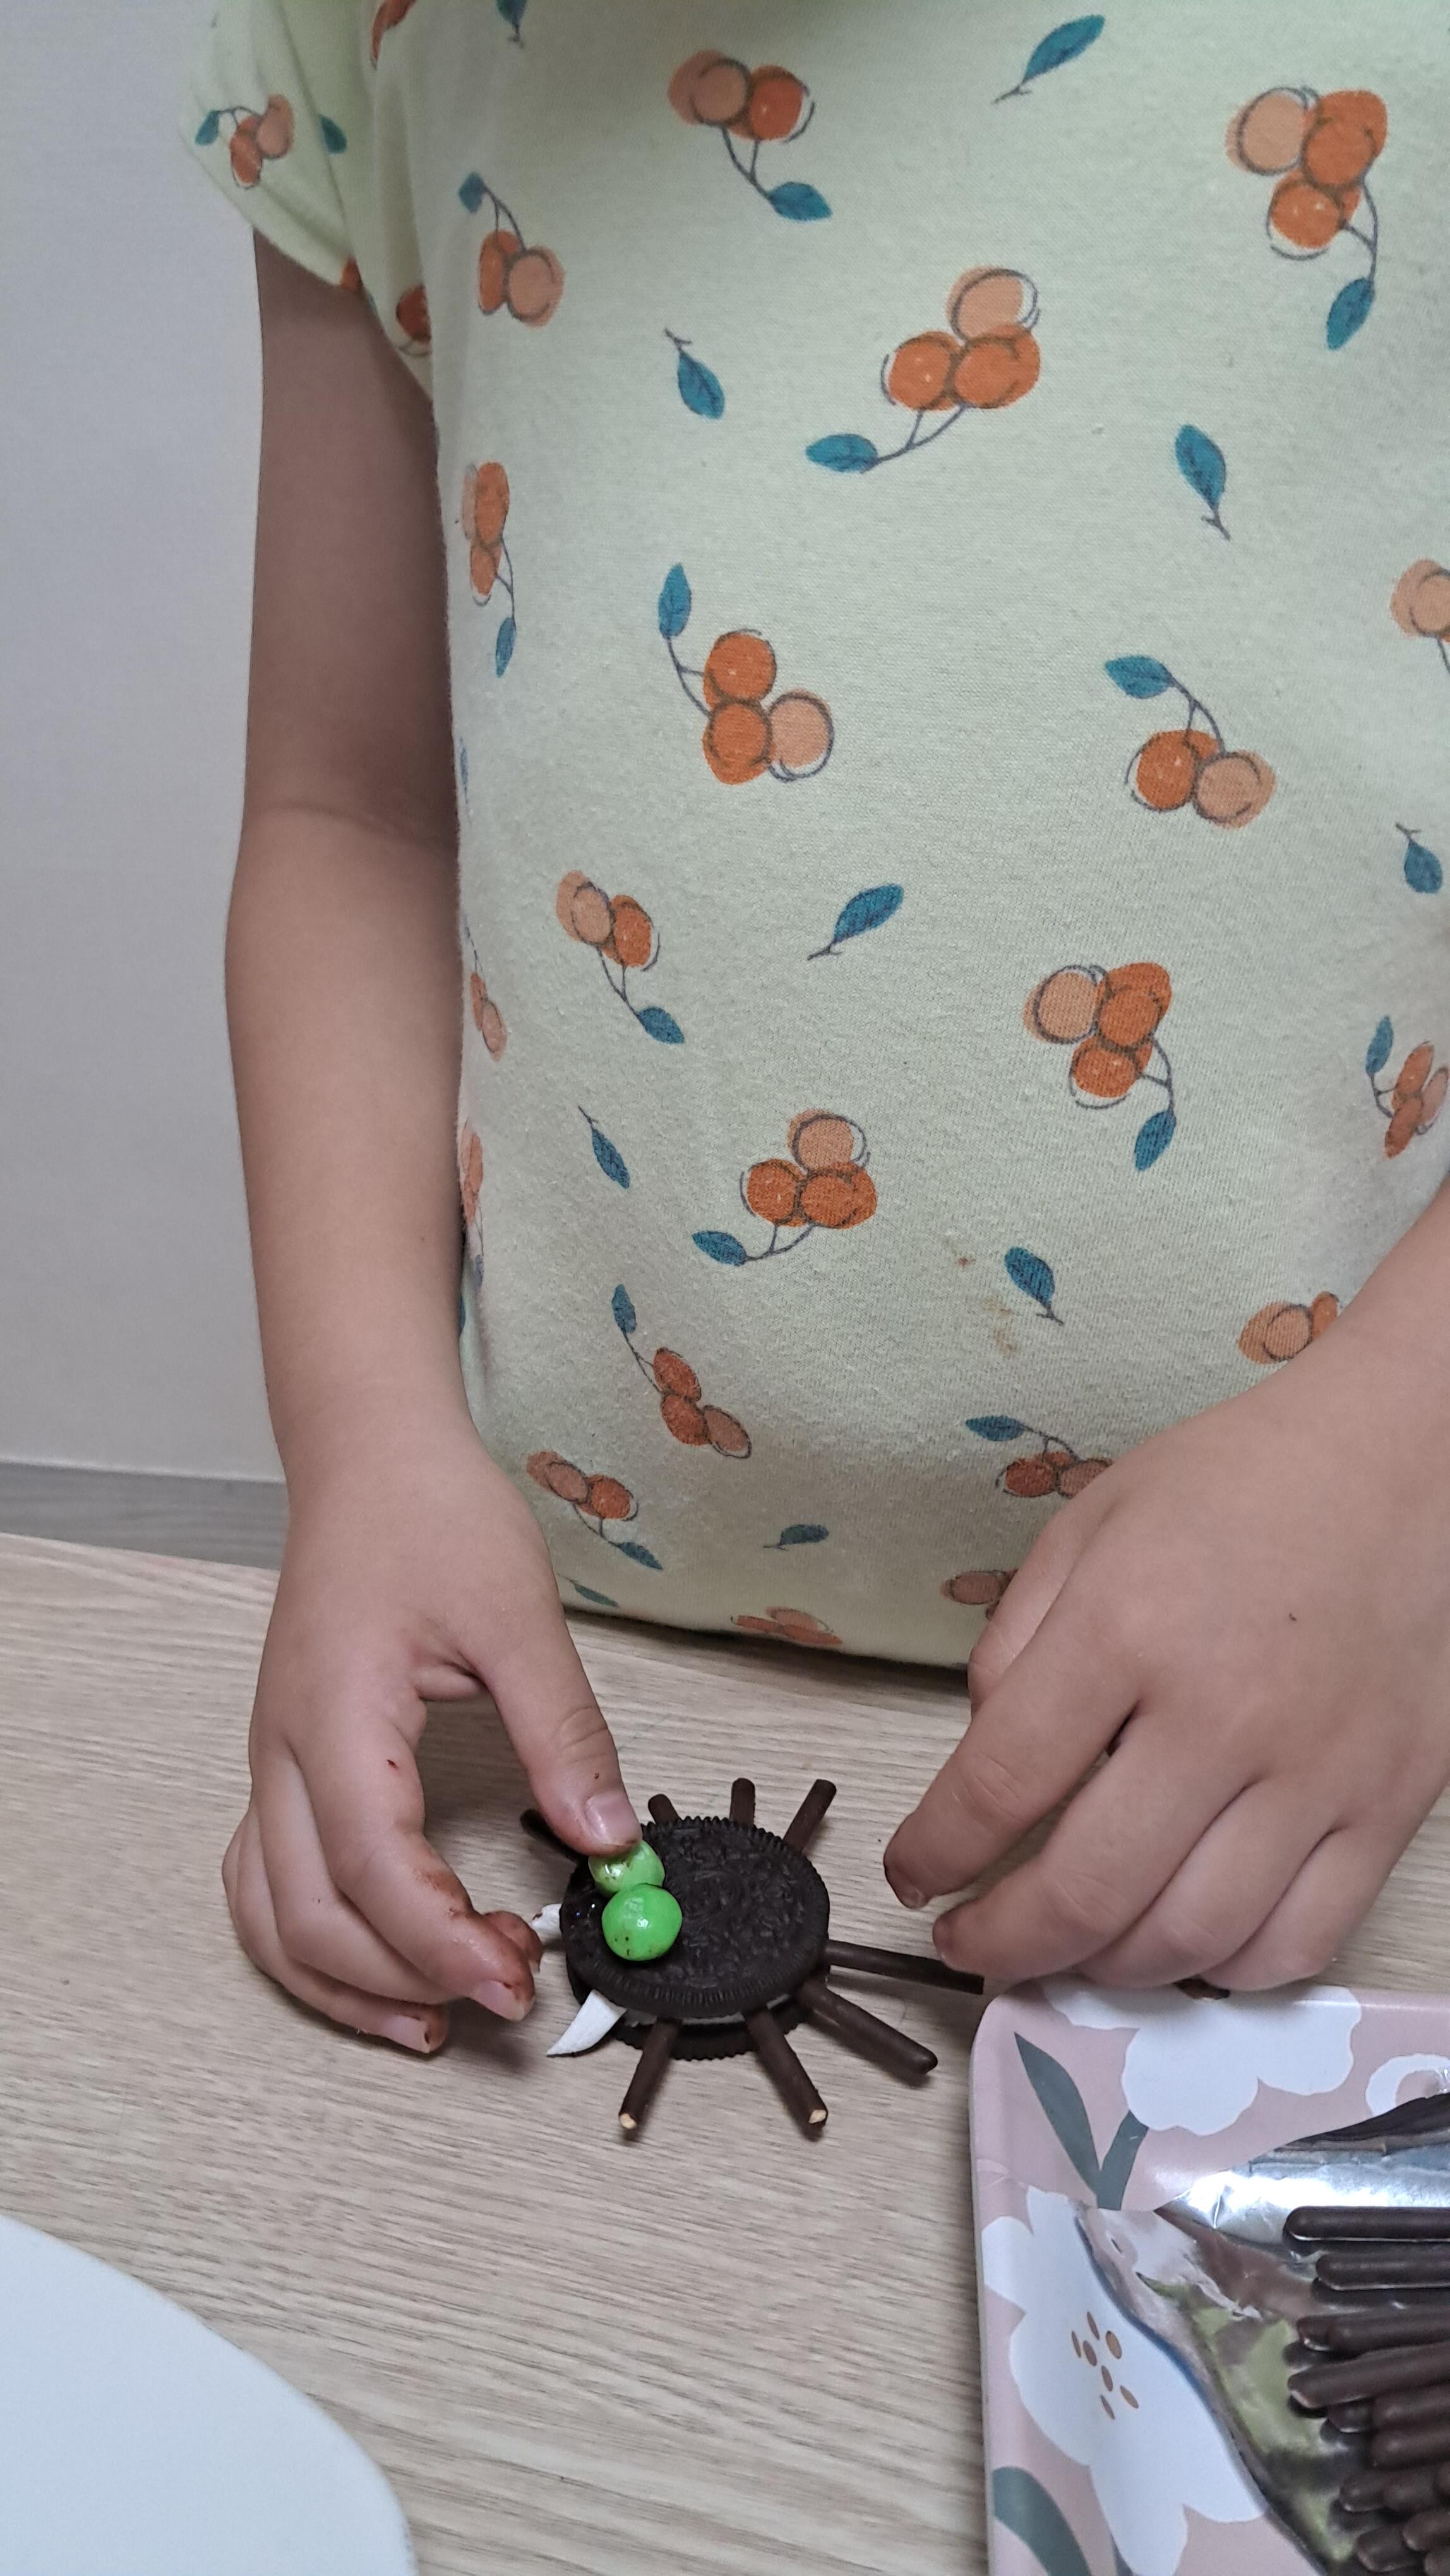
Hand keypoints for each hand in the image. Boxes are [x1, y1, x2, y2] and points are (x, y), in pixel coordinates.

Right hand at [223, 1411, 637, 2048]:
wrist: (369, 1457)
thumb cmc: (432, 1515)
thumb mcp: (519, 1615)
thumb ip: (565, 1732)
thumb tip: (613, 1842)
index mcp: (335, 1716)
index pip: (375, 1867)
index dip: (441, 1940)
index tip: (517, 1979)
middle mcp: (282, 1753)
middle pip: (311, 1915)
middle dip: (404, 1979)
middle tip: (506, 1993)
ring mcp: (270, 1764)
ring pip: (272, 1916)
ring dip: (344, 1985)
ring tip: (437, 2019)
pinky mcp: (282, 1766)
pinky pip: (267, 1884)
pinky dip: (314, 1947)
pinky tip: (379, 1968)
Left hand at [884, 1304, 1449, 1988]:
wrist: (1405, 1461)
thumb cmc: (1242, 1485)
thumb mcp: (1092, 1523)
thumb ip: (1018, 1641)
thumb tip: (984, 1757)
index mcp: (1126, 1628)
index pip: (1000, 1784)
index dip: (936, 1850)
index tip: (914, 1871)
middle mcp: (1220, 1714)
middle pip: (1086, 1891)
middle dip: (1002, 1941)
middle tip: (968, 1940)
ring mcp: (1314, 1772)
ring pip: (1189, 1940)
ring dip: (1102, 1970)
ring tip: (1065, 1949)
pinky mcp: (1387, 1805)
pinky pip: (1298, 1942)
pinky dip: (1223, 1969)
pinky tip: (1180, 1940)